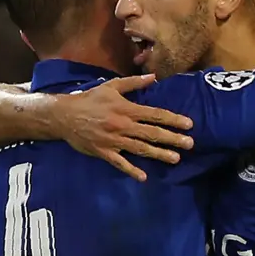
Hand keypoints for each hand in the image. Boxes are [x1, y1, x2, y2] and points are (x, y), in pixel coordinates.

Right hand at [55, 74, 193, 181]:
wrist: (64, 115)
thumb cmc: (90, 99)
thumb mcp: (111, 86)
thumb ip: (133, 83)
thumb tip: (154, 78)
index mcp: (126, 109)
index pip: (155, 115)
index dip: (173, 119)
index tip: (189, 125)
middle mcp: (123, 126)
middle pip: (152, 133)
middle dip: (173, 138)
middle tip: (190, 144)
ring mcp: (114, 141)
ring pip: (141, 149)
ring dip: (159, 154)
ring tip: (176, 159)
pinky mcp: (104, 152)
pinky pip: (120, 163)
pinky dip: (131, 170)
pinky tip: (144, 177)